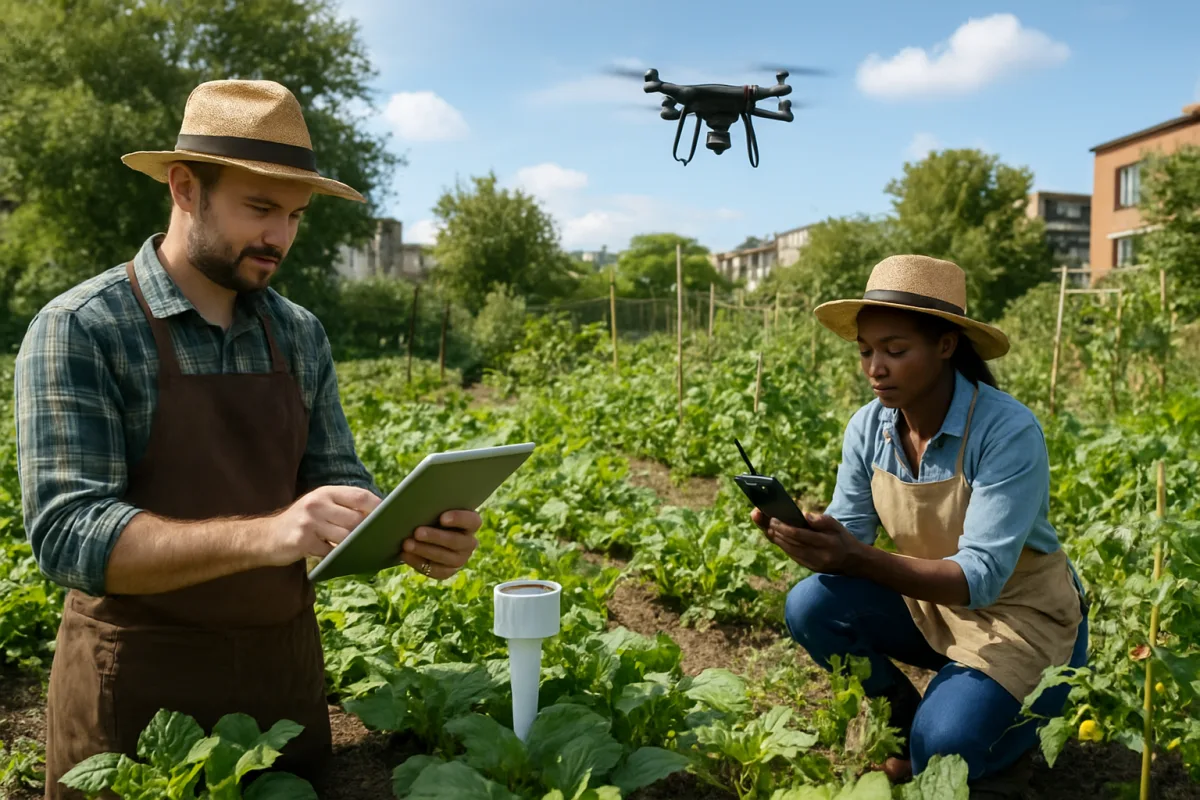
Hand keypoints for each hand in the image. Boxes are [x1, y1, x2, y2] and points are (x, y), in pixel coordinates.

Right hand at [265, 485, 380, 566]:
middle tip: (380, 540)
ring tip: (364, 550)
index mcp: (325, 492)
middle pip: (355, 519)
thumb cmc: (302, 523)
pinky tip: (343, 559)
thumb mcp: (319, 507)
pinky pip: (329, 551)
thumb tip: (377, 517)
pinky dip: (338, 557)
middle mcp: (317, 503)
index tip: (390, 517)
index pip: (359, 496)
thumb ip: (343, 508)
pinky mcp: (302, 541)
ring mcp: (309, 522)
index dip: (377, 507)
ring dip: (355, 546)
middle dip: (368, 531)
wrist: (265, 537)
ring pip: (345, 537)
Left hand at [398, 510, 481, 580]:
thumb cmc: (432, 515)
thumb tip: (417, 503)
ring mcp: (461, 559)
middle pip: (456, 541)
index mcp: (471, 523)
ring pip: (446, 557)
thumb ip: (433, 507)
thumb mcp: (436, 509)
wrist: (427, 534)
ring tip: (407, 544)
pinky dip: (418, 562)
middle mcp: (469, 542)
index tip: (442, 518)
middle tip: (417, 532)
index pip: (472, 521)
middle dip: (435, 537)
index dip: (459, 519)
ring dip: (425, 550)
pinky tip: (405, 555)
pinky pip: (436, 570)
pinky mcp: (448, 571)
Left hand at [752, 508, 859, 573]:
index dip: (783, 527)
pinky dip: (782, 545)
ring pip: (788, 550)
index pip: (799, 535)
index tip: (772, 518)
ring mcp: (812, 564)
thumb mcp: (836, 525)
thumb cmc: (843, 538)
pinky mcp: (809, 567)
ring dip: (775, 538)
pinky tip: (774, 536)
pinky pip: (792, 555)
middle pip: (790, 543)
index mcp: (825, 543)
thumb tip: (803, 515)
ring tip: (765, 526)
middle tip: (762, 519)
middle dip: (774, 531)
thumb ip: (821, 520)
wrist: (852, 561)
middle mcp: (817, 556)